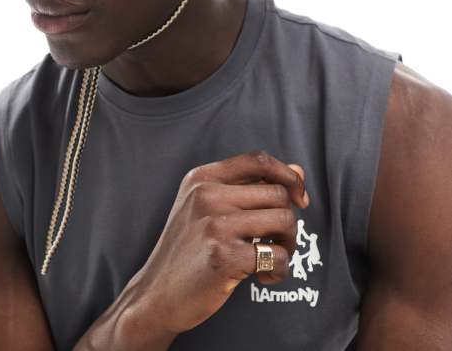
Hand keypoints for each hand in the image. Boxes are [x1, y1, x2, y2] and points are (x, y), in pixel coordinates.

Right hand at [129, 149, 309, 334]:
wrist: (156, 294)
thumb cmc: (190, 249)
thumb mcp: (210, 207)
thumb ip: (252, 186)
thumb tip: (298, 170)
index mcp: (202, 178)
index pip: (258, 160)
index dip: (287, 175)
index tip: (299, 198)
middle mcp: (207, 195)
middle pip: (278, 193)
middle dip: (289, 220)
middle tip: (277, 242)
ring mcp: (214, 225)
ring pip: (284, 220)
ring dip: (288, 245)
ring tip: (271, 258)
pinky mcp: (224, 256)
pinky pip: (278, 255)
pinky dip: (280, 270)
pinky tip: (263, 277)